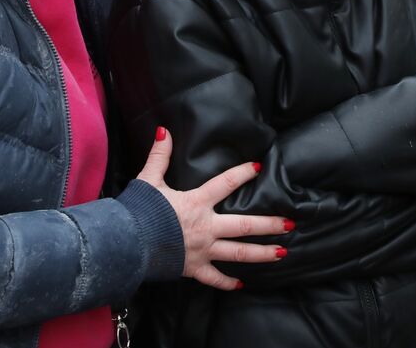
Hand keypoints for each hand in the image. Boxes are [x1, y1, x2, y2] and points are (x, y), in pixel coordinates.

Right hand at [137, 128, 290, 288]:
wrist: (124, 244)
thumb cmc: (137, 212)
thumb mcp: (149, 180)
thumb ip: (160, 156)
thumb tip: (163, 131)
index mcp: (197, 203)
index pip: (226, 183)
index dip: (243, 174)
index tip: (259, 168)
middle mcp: (206, 227)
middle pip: (244, 225)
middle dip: (270, 224)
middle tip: (290, 224)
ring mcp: (202, 250)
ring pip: (238, 253)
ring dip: (261, 253)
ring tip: (281, 252)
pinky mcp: (193, 269)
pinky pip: (214, 278)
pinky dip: (227, 282)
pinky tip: (241, 284)